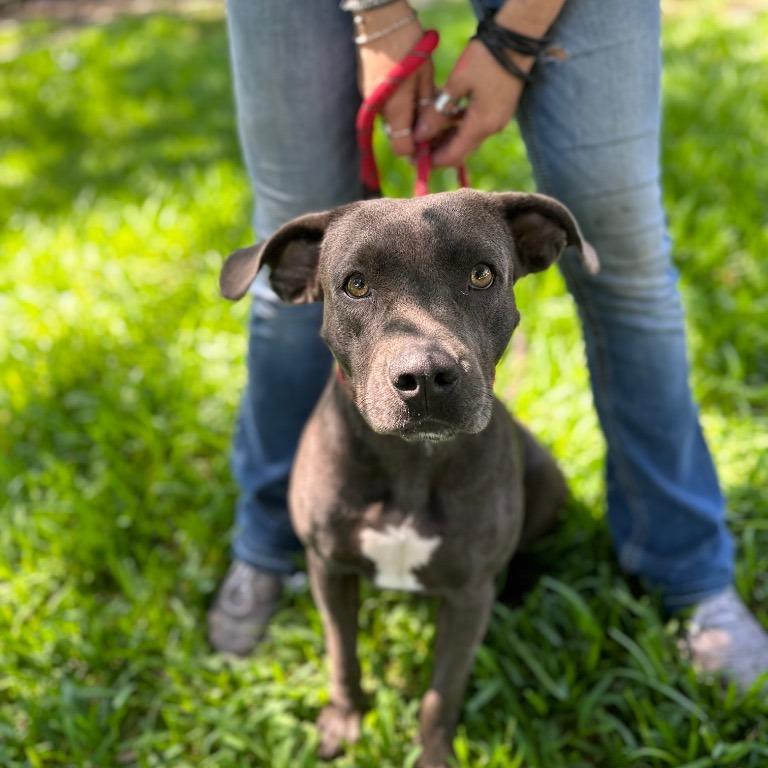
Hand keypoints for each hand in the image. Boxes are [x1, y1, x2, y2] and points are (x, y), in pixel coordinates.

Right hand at [356, 2, 431, 156]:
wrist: (381, 19)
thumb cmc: (409, 44)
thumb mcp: (425, 76)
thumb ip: (426, 108)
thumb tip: (428, 132)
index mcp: (395, 109)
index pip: (402, 147)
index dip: (417, 150)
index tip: (431, 143)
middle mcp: (379, 110)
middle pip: (398, 134)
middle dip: (414, 132)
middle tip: (433, 119)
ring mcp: (369, 100)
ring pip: (391, 120)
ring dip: (406, 117)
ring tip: (423, 100)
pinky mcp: (365, 89)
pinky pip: (384, 106)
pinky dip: (397, 105)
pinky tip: (409, 90)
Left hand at [414, 39, 530, 167]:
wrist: (518, 38)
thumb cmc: (486, 57)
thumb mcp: (457, 83)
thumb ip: (438, 113)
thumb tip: (420, 136)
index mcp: (481, 125)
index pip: (454, 156)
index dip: (433, 161)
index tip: (415, 159)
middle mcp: (492, 128)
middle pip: (460, 150)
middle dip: (438, 150)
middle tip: (417, 143)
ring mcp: (497, 119)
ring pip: (467, 138)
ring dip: (447, 136)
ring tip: (426, 127)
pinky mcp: (499, 110)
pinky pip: (475, 126)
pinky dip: (458, 125)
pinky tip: (443, 115)